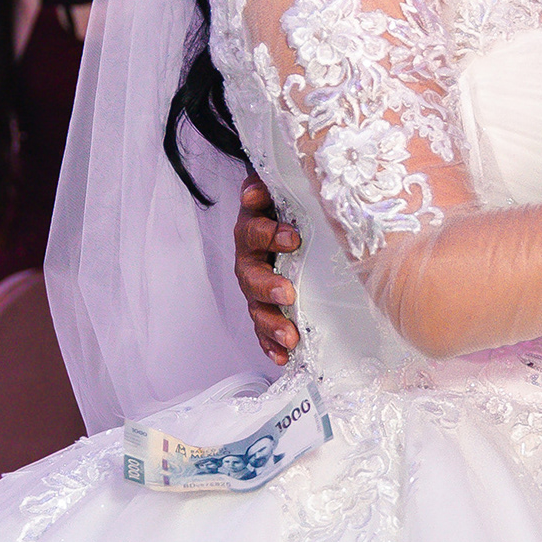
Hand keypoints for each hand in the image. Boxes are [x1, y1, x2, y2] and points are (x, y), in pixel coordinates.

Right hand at [235, 178, 302, 360]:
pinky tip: (282, 355)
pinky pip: (263, 328)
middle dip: (268, 285)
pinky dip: (270, 342)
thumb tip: (254, 190)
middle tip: (287, 293)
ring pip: (256, 305)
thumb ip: (269, 186)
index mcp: (253, 228)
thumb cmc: (287, 208)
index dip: (268, 234)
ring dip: (271, 322)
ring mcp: (255, 285)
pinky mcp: (264, 306)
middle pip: (251, 274)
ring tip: (290, 336)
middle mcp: (249, 258)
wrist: (283, 222)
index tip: (292, 237)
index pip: (254, 230)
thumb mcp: (282, 191)